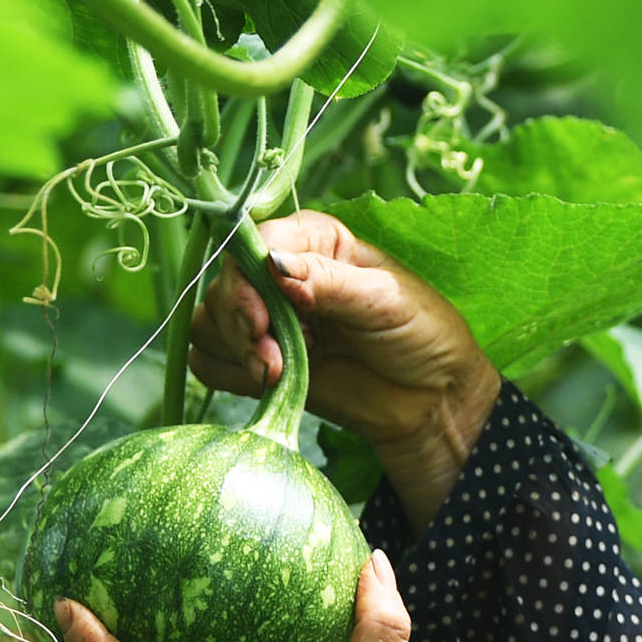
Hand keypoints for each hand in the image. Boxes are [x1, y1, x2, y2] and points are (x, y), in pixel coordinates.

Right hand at [190, 212, 500, 525]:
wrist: (432, 401)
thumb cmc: (422, 335)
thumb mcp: (385, 299)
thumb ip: (329, 282)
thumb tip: (275, 266)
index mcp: (314, 241)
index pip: (254, 243)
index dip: (248, 280)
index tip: (263, 319)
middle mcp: (282, 273)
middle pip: (224, 285)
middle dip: (242, 324)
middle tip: (273, 358)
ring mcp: (268, 318)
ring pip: (209, 323)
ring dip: (235, 350)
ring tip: (278, 372)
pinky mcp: (259, 360)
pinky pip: (209, 361)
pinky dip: (230, 373)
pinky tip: (270, 382)